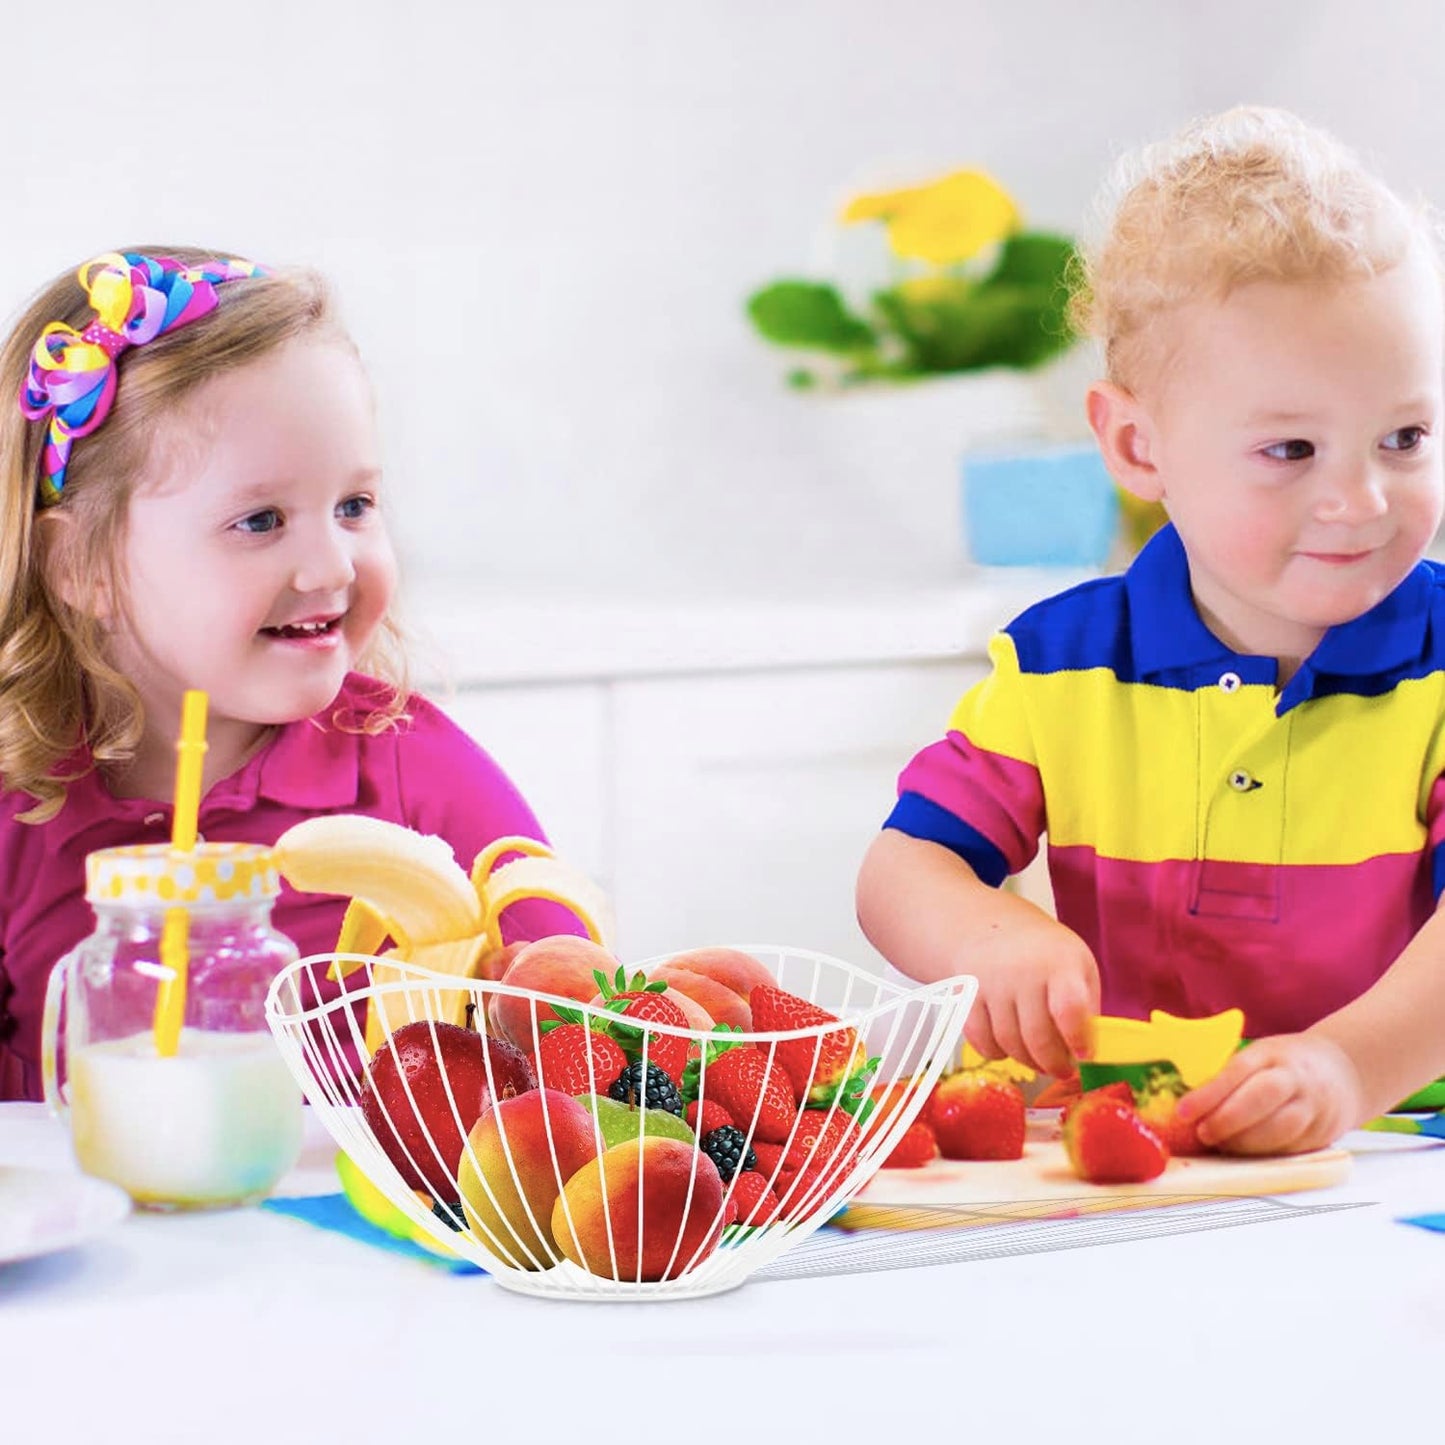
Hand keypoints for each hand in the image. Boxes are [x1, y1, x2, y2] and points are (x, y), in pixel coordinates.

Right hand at [963, 913, 1099, 1077]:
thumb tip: (1085, 1052)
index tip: (1083, 1055)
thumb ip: (1087, 1008)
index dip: (1077, 1039)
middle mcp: (1022, 971)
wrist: (992, 928)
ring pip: (1008, 1043)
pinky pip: (980, 1040)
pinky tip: (1009, 1047)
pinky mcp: (966, 995)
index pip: (1068, 1008)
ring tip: (1038, 1059)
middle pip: (1037, 1036)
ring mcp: (991, 983)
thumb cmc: (1044, 954)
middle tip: (1062, 1071)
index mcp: (1059, 964)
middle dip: (1053, 1064)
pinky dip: (995, 1053)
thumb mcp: (1079, 967)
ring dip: (1026, 1061)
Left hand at [1176, 1032, 1364, 1154]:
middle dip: (1227, 1120)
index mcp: (1271, 1053)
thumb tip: (1186, 1102)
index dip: (1209, 1093)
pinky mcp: (1324, 1134)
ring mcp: (1314, 1106)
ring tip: (1221, 1145)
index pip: (1237, 1071)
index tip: (1183, 1112)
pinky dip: (1265, 1154)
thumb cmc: (1285, 1063)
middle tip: (1202, 1133)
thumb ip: (1229, 1075)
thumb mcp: (1259, 1056)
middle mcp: (1295, 1077)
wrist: (1343, 1071)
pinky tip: (1245, 1154)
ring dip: (1245, 1143)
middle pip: (1262, 1097)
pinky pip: (1292, 1148)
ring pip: (1280, 1129)